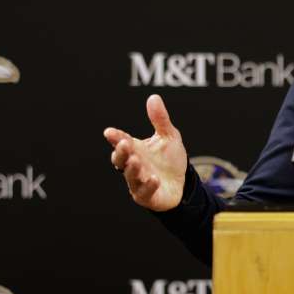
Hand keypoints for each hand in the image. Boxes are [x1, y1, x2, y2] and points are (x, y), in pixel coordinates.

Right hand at [104, 94, 188, 211]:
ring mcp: (138, 181)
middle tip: (124, 144)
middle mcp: (134, 165)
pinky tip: (154, 179)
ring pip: (130, 176)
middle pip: (121, 159)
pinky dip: (148, 186)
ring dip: (132, 168)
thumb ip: (160, 119)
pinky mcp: (147, 196)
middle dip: (121, 152)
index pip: (122, 141)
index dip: (115, 137)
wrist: (183, 183)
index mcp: (135, 149)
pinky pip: (145, 192)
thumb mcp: (169, 136)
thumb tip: (154, 97)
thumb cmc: (170, 160)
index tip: (110, 132)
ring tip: (136, 160)